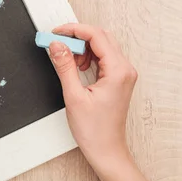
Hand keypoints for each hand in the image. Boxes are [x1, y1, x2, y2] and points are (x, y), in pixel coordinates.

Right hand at [48, 23, 166, 180]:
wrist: (107, 150)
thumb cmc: (95, 130)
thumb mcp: (73, 96)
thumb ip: (65, 66)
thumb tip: (57, 45)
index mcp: (118, 71)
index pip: (96, 36)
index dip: (74, 30)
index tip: (56, 32)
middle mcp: (125, 70)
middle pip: (101, 38)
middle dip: (77, 37)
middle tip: (57, 43)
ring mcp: (123, 74)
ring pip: (102, 47)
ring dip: (82, 48)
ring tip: (66, 61)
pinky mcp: (118, 80)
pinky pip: (103, 59)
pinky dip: (87, 58)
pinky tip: (76, 67)